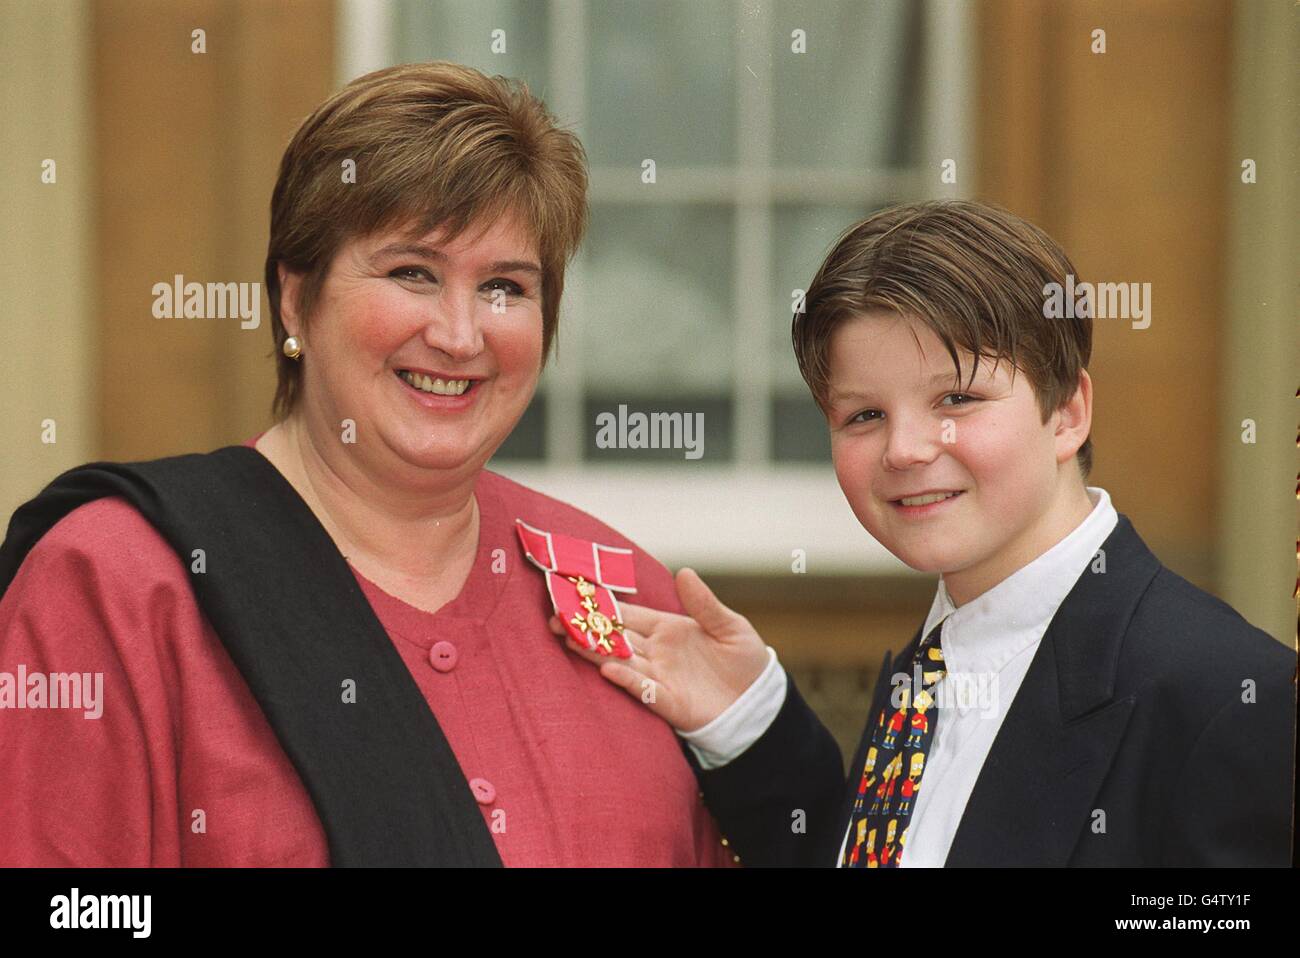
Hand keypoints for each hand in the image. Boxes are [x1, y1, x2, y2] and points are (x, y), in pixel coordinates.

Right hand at [549, 567, 769, 732]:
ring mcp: (659, 677)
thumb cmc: (744, 660)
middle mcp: (656, 652)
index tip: (575, 594)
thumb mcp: (729, 626)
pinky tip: (608, 668)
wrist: (759, 701)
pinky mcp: (668, 702)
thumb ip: (704, 604)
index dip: (603, 606)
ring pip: (620, 661)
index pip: (628, 615)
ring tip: (569, 638)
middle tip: (554, 617)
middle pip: (615, 637)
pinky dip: (626, 679)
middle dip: (586, 627)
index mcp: (667, 628)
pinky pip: (642, 689)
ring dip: (595, 651)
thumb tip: (684, 572)